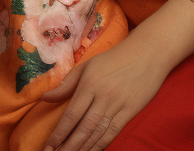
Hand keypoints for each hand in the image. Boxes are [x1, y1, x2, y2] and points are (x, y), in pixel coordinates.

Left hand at [40, 35, 169, 150]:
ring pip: (98, 133)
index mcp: (90, 83)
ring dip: (83, 148)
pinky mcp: (131, 110)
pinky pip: (113, 131)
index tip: (48, 146)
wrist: (148, 53)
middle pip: (84, 128)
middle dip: (68, 146)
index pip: (71, 114)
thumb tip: (45, 98)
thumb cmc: (115, 58)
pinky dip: (101, 144)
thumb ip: (66, 84)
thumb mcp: (87, 66)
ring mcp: (118, 104)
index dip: (59, 133)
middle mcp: (103, 96)